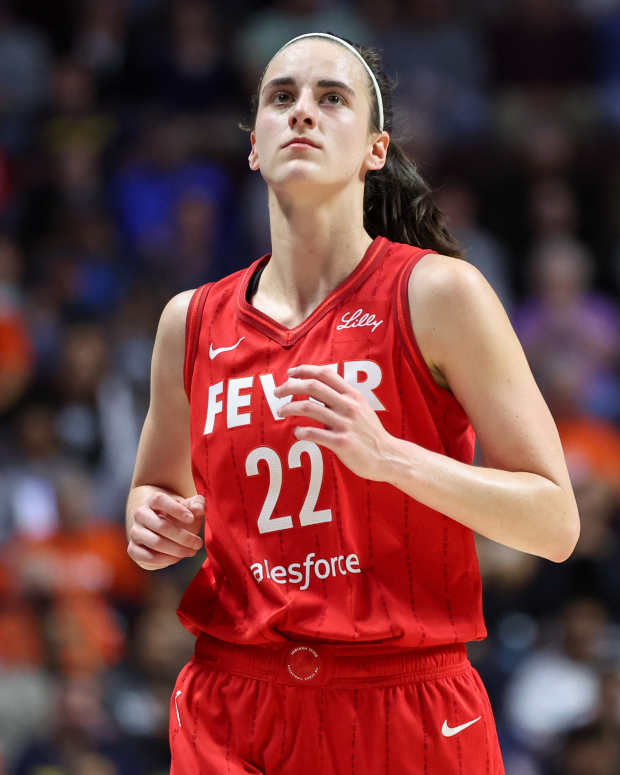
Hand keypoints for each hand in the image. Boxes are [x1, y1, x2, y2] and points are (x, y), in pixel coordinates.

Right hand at [127, 492, 204, 570]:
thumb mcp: (190, 507)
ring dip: (177, 550)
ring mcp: (135, 532)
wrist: (163, 531)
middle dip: (184, 537)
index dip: (176, 509)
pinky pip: (148, 557)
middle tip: (198, 543)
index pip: (160, 500)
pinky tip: (178, 558)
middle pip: (161, 525)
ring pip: (156, 542)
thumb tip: (197, 509)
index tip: (192, 518)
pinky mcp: (133, 549)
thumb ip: (197, 504)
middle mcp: (141, 514)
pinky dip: (165, 559)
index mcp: (153, 500)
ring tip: (191, 551)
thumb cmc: (179, 516)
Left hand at [274, 365, 392, 481]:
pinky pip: (313, 433)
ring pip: (308, 407)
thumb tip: (315, 388)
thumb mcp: (360, 408)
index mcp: (352, 394)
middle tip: (277, 392)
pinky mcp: (341, 443)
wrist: (387, 456)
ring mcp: (345, 424)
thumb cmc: (369, 432)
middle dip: (290, 386)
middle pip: (312, 386)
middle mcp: (348, 406)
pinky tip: (297, 433)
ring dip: (289, 407)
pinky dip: (300, 432)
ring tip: (281, 411)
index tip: (290, 373)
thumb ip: (340, 397)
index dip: (304, 370)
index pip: (325, 373)